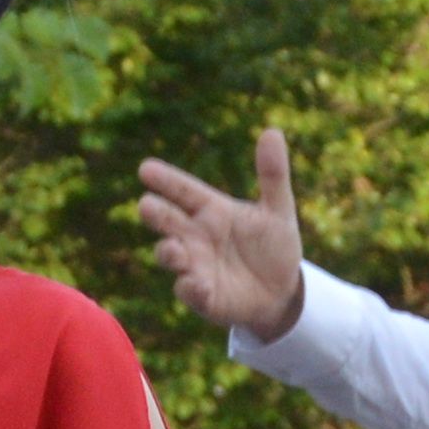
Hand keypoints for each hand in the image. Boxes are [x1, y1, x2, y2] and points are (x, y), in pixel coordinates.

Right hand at [132, 131, 309, 343]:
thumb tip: (272, 131)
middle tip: (146, 205)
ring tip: (173, 248)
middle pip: (167, 221)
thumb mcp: (278, 210)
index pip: (184, 191)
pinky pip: (190, 292)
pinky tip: (195, 283)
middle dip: (155, 214)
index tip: (146, 168)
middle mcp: (196, 236)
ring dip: (168, 252)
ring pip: (170, 256)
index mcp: (212, 211)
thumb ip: (273, 175)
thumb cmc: (274, 246)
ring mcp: (196, 266)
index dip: (166, 180)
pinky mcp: (203, 297)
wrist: (283, 292)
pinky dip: (190, 287)